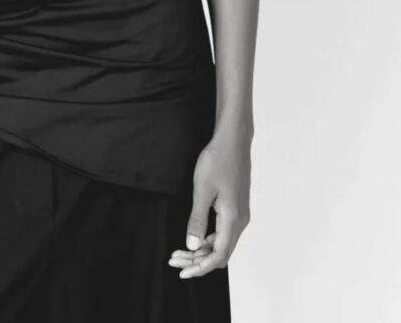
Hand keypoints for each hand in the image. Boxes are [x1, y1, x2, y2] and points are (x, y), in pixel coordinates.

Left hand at [167, 130, 251, 278]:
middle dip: (197, 261)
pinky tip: (193, 237)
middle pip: (220, 253)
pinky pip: (223, 232)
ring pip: (221, 243)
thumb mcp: (202, 190)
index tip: (182, 272)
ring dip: (201, 250)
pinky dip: (208, 239)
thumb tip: (192, 246)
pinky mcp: (236, 208)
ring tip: (179, 252)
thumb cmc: (217, 161)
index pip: (219, 256)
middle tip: (174, 261)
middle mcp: (240, 221)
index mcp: (233, 219)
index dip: (200, 268)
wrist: (233, 141)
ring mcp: (239, 215)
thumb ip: (197, 219)